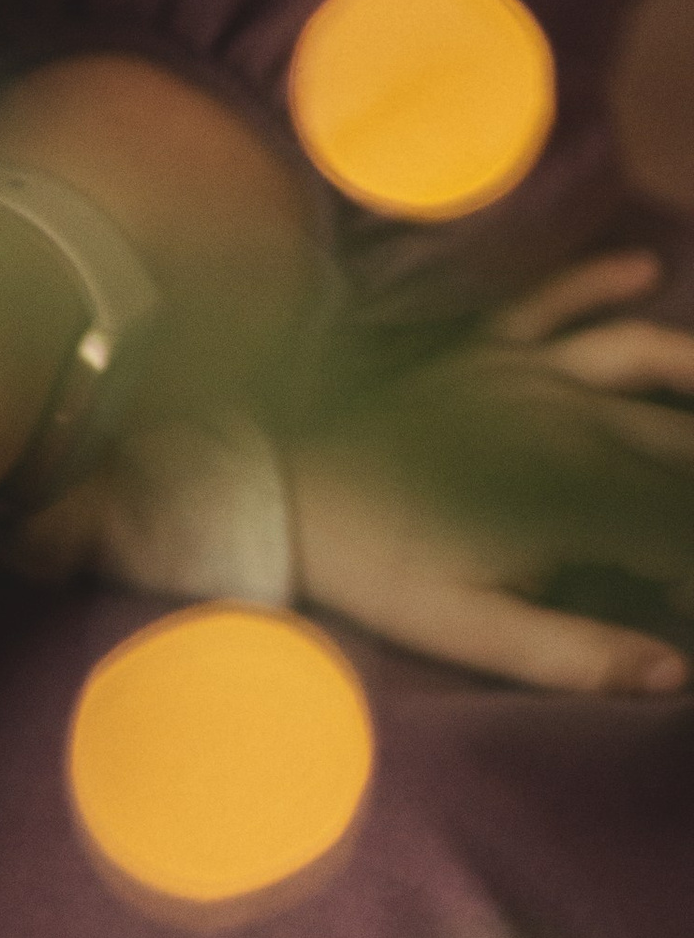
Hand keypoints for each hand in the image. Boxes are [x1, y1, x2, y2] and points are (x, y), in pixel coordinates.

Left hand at [292, 249, 693, 694]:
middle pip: (674, 445)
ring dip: (691, 373)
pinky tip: (639, 267)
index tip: (680, 605)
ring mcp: (524, 368)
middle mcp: (563, 417)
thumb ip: (578, 655)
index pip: (673, 535)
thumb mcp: (473, 632)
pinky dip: (596, 280)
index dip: (689, 575)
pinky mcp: (483, 342)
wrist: (284, 486)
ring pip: (637, 358)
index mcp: (570, 496)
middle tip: (688, 522)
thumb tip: (675, 671)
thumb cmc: (378, 567)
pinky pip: (550, 297)